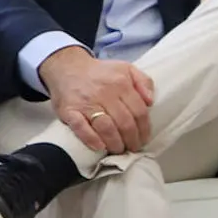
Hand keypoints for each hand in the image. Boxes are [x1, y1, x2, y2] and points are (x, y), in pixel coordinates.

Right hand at [38, 46, 155, 154]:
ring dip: (115, 143)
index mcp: (121, 84)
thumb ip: (144, 82)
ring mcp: (86, 103)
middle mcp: (104, 93)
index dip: (144, 129)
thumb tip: (151, 102)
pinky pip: (81, 128)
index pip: (139, 112)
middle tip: (133, 148)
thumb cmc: (100, 73)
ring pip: (106, 128)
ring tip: (119, 150)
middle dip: (132, 140)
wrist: (67, 67)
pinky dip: (91, 139)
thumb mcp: (127, 69)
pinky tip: (100, 147)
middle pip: (124, 122)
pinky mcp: (69, 110)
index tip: (144, 139)